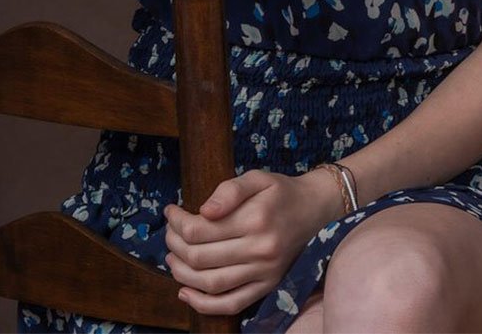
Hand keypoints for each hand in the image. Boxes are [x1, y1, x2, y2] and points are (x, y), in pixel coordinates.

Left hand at [163, 168, 342, 316]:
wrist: (313, 210)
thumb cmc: (280, 191)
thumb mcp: (257, 177)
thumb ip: (229, 190)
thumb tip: (204, 211)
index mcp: (255, 219)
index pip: (200, 229)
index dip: (177, 222)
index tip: (170, 211)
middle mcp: (260, 250)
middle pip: (200, 257)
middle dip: (175, 245)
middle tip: (168, 233)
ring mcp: (264, 273)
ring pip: (211, 283)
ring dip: (182, 274)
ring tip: (172, 258)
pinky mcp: (266, 287)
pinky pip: (231, 304)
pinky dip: (204, 304)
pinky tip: (185, 292)